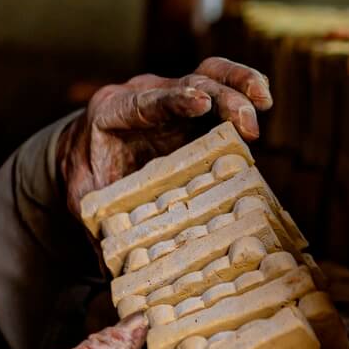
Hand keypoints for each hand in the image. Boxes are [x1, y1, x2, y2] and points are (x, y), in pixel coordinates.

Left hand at [57, 58, 273, 216]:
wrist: (83, 149)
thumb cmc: (85, 173)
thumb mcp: (83, 198)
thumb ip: (98, 228)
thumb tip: (114, 274)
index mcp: (112, 112)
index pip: (146, 102)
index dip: (173, 101)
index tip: (200, 103)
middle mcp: (145, 94)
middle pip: (188, 82)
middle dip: (221, 98)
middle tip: (248, 122)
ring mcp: (171, 96)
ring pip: (210, 74)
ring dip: (240, 85)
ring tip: (265, 102)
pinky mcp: (192, 106)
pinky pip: (219, 86)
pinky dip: (242, 89)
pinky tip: (263, 102)